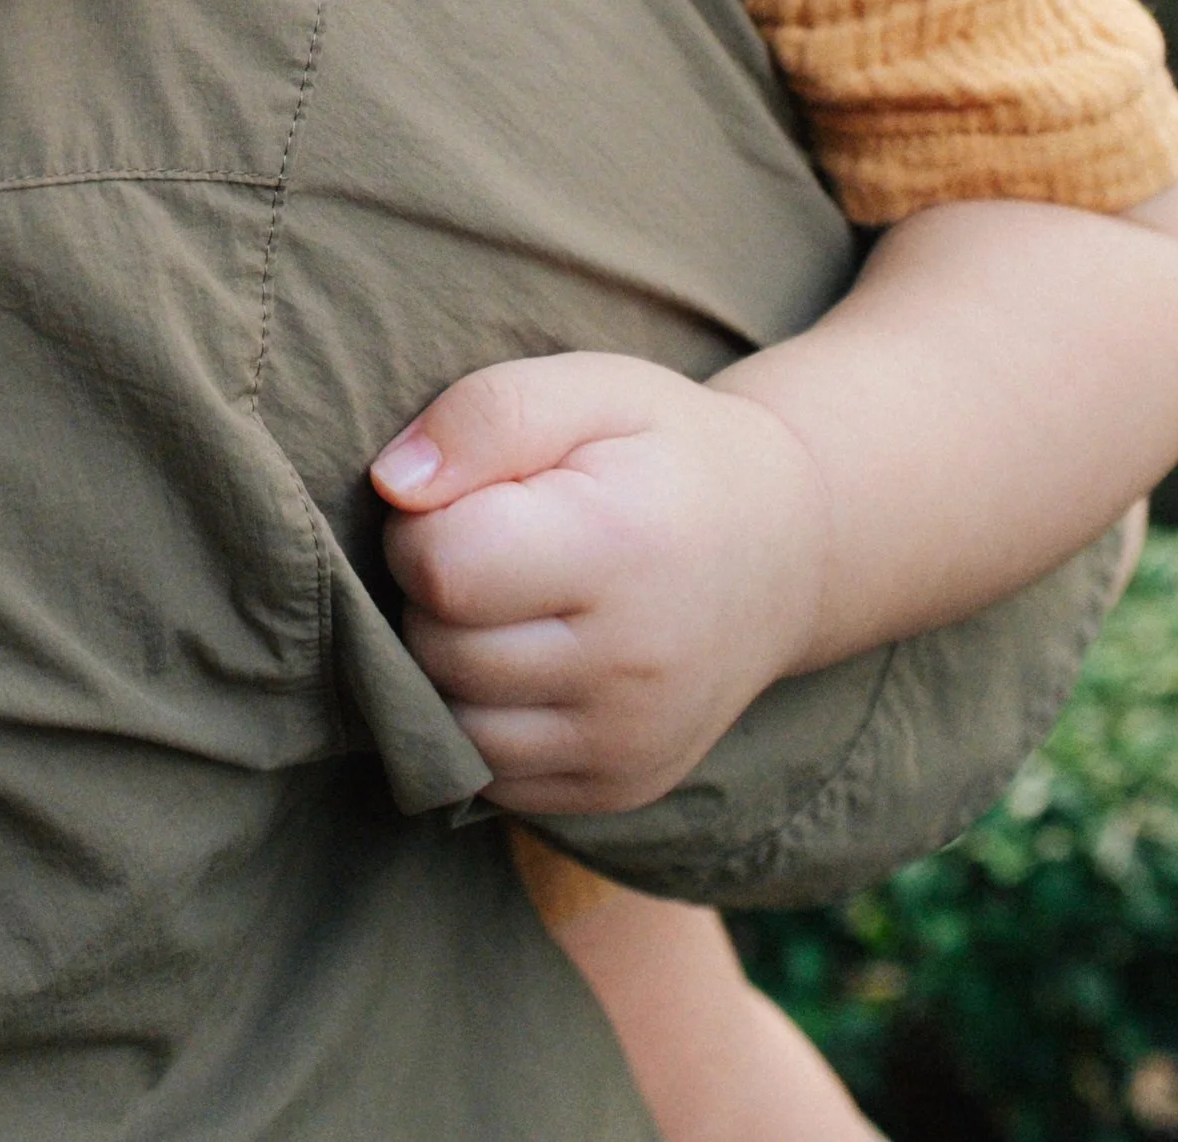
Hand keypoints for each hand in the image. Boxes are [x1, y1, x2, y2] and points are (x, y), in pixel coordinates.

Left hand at [372, 350, 830, 814]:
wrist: (785, 549)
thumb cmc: (665, 454)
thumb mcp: (589, 389)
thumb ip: (487, 416)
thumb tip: (393, 486)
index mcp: (620, 550)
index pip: (443, 569)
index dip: (424, 523)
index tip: (469, 497)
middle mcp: (632, 668)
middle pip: (439, 651)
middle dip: (431, 594)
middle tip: (490, 545)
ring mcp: (629, 743)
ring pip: (454, 728)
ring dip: (448, 664)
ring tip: (504, 603)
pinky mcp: (620, 789)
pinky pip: (493, 778)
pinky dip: (483, 720)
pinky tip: (525, 661)